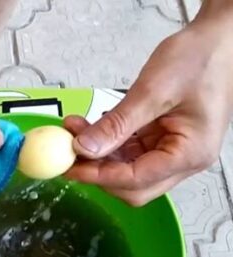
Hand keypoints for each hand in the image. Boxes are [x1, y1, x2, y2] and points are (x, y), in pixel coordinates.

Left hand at [64, 14, 232, 205]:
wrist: (218, 39)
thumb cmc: (200, 59)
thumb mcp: (153, 91)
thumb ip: (117, 124)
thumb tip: (85, 149)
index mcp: (191, 153)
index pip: (136, 180)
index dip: (99, 176)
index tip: (71, 167)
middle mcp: (185, 159)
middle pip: (133, 185)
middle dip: (98, 171)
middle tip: (69, 155)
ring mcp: (174, 150)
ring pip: (127, 169)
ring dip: (99, 155)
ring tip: (74, 132)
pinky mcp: (163, 139)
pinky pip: (130, 151)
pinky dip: (108, 143)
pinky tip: (90, 128)